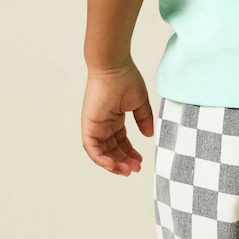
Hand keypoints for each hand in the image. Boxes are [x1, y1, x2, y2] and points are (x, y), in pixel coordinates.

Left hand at [81, 61, 153, 175]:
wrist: (114, 67)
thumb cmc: (126, 78)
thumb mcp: (139, 102)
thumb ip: (144, 119)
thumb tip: (149, 135)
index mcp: (114, 118)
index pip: (121, 141)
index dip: (130, 152)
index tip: (140, 161)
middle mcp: (103, 124)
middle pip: (112, 149)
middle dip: (123, 161)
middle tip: (135, 169)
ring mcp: (95, 125)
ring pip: (101, 152)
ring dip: (113, 164)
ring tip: (126, 170)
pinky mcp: (88, 125)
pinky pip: (91, 148)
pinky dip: (100, 159)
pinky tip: (112, 165)